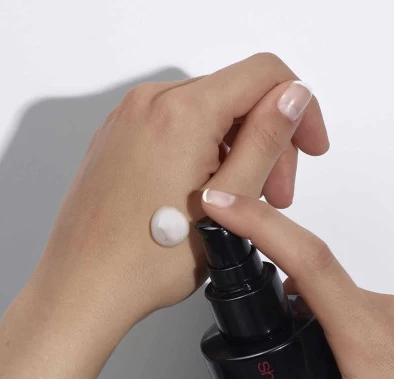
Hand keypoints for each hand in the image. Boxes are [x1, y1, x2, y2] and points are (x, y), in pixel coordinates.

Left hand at [26, 54, 328, 331]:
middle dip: (266, 139)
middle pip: (234, 96)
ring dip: (233, 150)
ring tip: (237, 201)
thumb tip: (292, 98)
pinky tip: (204, 194)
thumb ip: (265, 141)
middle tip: (274, 192)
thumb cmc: (142, 262)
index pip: (264, 74)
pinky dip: (199, 153)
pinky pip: (172, 130)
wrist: (83, 288)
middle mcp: (147, 105)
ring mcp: (127, 122)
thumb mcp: (227, 202)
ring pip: (204, 115)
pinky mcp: (117, 141)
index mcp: (180, 113)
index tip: (309, 145)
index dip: (300, 108)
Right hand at [200, 189, 393, 378]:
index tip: (224, 206)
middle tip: (257, 326)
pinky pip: (369, 308)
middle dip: (277, 291)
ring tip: (308, 367)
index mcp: (373, 339)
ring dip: (312, 315)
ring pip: (344, 295)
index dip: (258, 223)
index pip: (306, 259)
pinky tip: (343, 368)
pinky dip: (341, 323)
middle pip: (318, 275)